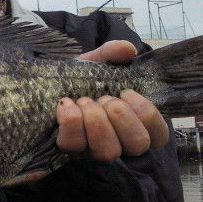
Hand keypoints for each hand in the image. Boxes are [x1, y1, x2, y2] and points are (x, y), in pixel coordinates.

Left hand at [56, 40, 168, 160]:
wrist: (43, 83)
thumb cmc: (79, 78)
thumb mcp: (96, 62)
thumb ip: (112, 53)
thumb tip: (128, 49)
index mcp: (132, 122)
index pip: (158, 135)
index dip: (147, 114)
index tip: (126, 92)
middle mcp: (118, 141)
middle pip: (138, 144)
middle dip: (123, 117)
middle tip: (106, 99)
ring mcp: (93, 149)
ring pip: (109, 151)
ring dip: (98, 122)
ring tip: (85, 101)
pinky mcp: (69, 149)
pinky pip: (74, 145)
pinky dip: (71, 122)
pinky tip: (66, 103)